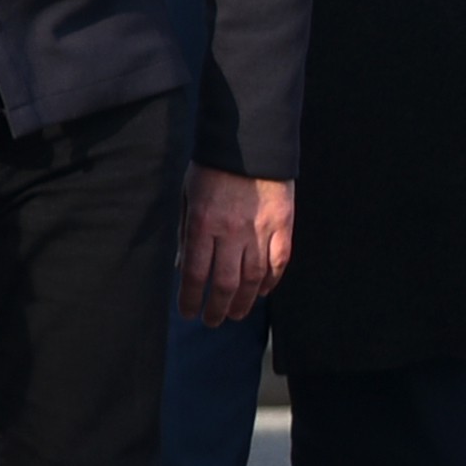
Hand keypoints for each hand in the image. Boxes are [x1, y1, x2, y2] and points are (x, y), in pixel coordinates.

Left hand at [179, 168, 294, 324]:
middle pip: (224, 282)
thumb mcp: (188, 197)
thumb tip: (182, 268)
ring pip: (252, 278)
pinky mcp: (283, 226)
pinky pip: (278, 262)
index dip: (191, 298)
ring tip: (235, 314)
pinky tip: (261, 293)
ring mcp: (260, 230)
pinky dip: (270, 282)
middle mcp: (231, 231)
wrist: (250, 144)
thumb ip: (186, 234)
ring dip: (243, 301)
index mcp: (202, 223)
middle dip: (217, 308)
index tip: (188, 313)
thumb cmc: (212, 171)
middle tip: (213, 321)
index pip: (195, 273)